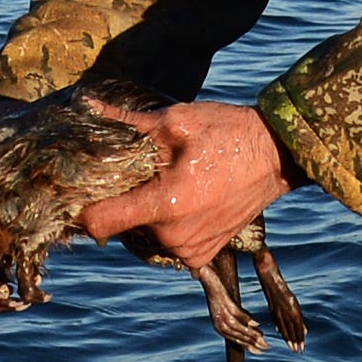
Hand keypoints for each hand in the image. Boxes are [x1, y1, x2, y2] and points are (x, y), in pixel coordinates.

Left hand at [79, 97, 296, 268]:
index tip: (88, 190)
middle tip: (147, 173)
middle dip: (126, 201)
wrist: (276, 156)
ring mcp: (191, 250)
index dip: (85, 207)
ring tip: (172, 184)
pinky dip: (169, 226)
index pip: (100, 223)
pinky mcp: (203, 256)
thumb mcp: (175, 121)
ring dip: (148, 214)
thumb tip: (87, 105)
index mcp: (165, 204)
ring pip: (144, 236)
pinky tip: (187, 201)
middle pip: (122, 225)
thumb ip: (127, 123)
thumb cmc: (227, 133)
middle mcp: (175, 237)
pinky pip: (168, 244)